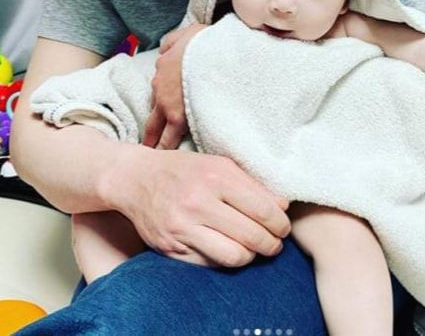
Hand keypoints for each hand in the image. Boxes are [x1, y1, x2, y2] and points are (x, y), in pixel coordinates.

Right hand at [114, 147, 290, 267]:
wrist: (136, 179)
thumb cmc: (185, 170)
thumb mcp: (218, 164)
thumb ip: (251, 184)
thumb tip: (283, 206)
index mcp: (214, 176)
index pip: (262, 209)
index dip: (280, 223)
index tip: (284, 226)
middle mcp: (198, 202)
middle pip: (252, 236)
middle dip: (272, 243)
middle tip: (276, 242)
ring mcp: (182, 227)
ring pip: (234, 256)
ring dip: (252, 256)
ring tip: (255, 249)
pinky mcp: (171, 248)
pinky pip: (211, 264)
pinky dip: (226, 259)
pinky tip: (229, 249)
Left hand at [143, 23, 206, 149]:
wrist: (210, 51)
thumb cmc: (203, 42)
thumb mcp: (186, 34)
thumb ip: (174, 42)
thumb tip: (164, 50)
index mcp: (163, 70)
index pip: (159, 92)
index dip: (160, 104)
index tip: (159, 114)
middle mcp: (160, 89)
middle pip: (153, 113)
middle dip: (151, 128)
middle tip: (145, 144)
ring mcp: (167, 105)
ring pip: (157, 127)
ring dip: (156, 140)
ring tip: (154, 156)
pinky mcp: (178, 118)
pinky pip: (169, 138)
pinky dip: (166, 147)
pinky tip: (164, 158)